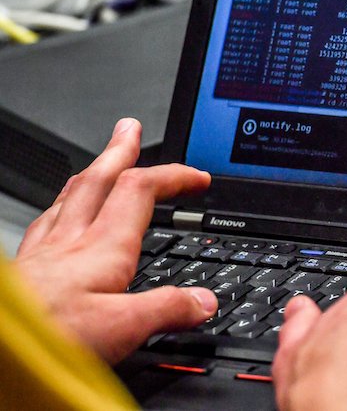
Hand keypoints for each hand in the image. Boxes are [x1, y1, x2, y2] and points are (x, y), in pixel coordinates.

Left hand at [14, 118, 216, 363]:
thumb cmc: (45, 337)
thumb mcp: (123, 327)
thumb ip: (167, 308)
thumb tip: (203, 300)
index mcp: (102, 248)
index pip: (140, 191)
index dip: (172, 176)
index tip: (197, 177)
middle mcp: (69, 242)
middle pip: (98, 181)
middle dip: (120, 152)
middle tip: (131, 131)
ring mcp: (41, 255)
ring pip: (68, 198)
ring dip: (90, 174)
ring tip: (100, 162)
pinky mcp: (21, 273)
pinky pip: (44, 225)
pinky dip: (60, 210)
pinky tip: (56, 218)